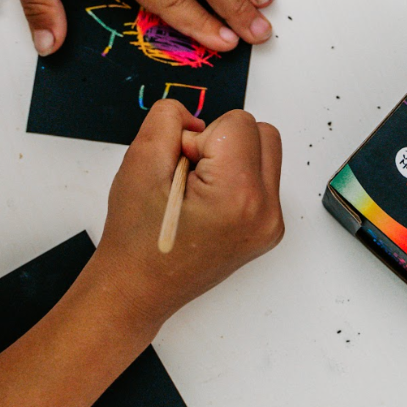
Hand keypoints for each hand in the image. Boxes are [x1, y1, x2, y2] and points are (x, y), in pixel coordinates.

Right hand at [93, 100, 283, 329]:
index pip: (238, 122)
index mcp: (239, 195)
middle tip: (188, 177)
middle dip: (222, 142)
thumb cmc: (136, 240)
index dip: (199, 137)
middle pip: (261, 132)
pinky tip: (207, 205)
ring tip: (197, 191)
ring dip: (231, 158)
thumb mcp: (139, 162)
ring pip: (264, 153)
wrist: (137, 290)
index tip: (180, 169)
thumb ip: (167, 119)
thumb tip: (194, 116)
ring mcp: (270, 224)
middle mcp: (265, 212)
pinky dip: (235, 179)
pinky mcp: (267, 230)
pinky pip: (261, 179)